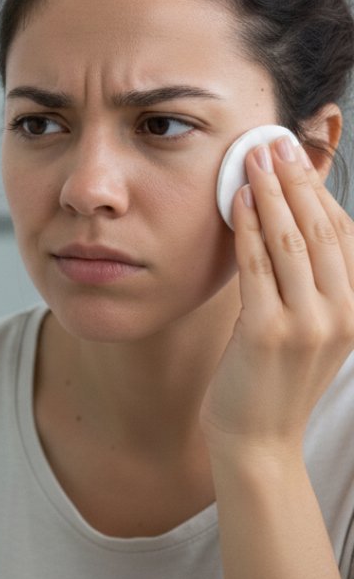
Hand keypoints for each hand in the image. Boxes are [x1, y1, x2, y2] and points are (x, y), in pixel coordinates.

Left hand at [201, 133, 353, 459]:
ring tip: (252, 156)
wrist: (259, 438)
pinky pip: (257, 265)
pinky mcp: (269, 331)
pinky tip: (236, 198)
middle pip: (320, 228)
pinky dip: (247, 225)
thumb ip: (310, 279)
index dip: (318, 189)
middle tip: (273, 140)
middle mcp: (345, 313)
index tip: (297, 153)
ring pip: (291, 240)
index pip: (344, 233)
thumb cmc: (274, 376)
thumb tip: (294, 219)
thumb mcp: (308, 325)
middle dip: (296, 179)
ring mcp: (310, 323)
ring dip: (271, 191)